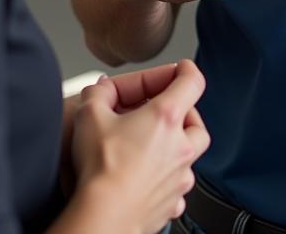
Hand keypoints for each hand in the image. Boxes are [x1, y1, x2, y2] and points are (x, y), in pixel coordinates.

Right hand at [71, 59, 209, 231]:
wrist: (103, 218)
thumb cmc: (101, 169)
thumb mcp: (89, 114)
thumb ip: (98, 93)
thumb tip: (101, 90)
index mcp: (166, 117)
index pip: (192, 81)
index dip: (186, 70)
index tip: (181, 68)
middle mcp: (180, 147)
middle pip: (196, 121)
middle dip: (181, 112)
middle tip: (160, 111)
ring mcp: (179, 178)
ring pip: (189, 155)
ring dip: (175, 146)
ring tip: (152, 145)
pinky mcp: (171, 203)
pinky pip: (177, 185)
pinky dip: (167, 177)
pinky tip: (146, 176)